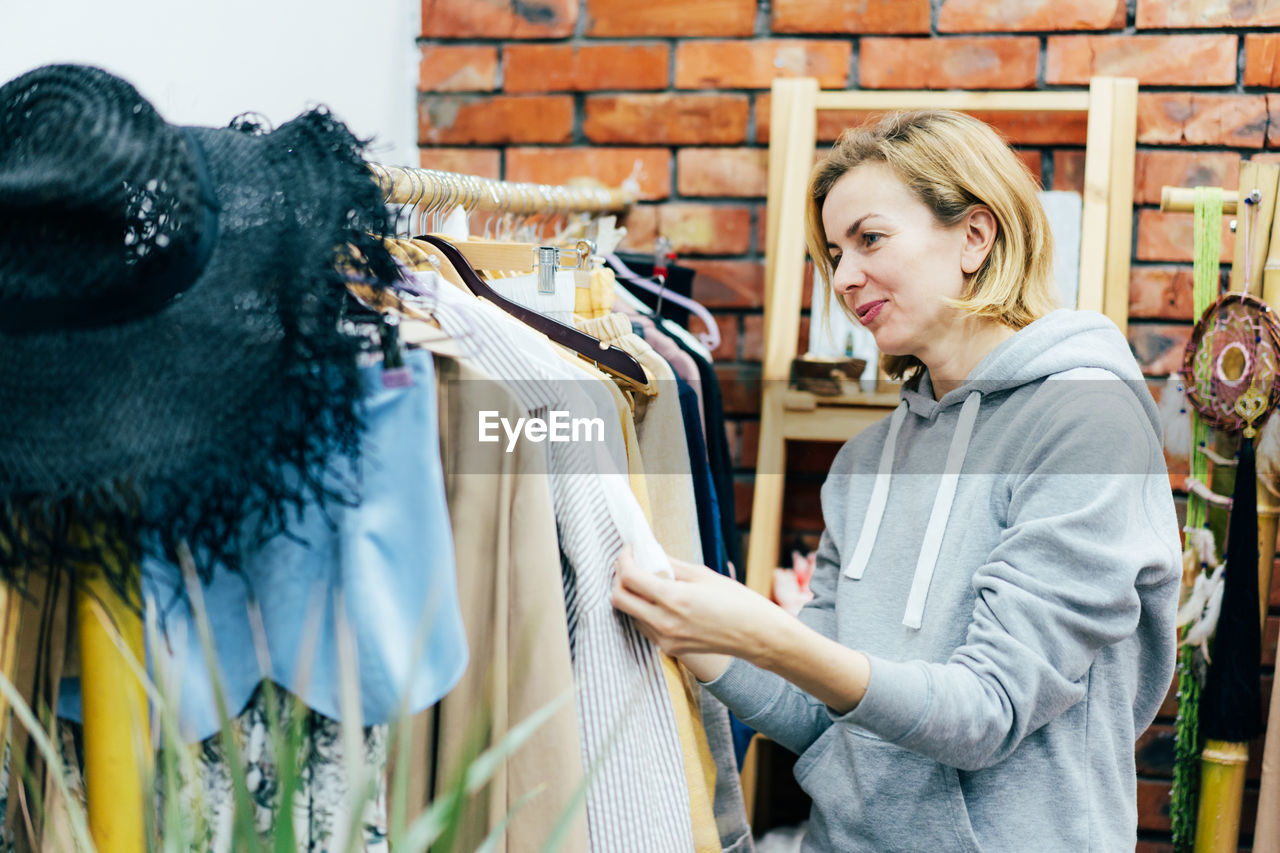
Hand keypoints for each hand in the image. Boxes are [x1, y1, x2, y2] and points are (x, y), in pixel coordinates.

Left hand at [611, 545, 785, 682]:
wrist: (757, 636)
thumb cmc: (737, 602)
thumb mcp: (703, 575)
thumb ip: (671, 565)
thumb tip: (648, 554)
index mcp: (674, 599)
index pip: (629, 578)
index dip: (623, 559)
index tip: (630, 550)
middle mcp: (664, 623)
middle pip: (619, 599)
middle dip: (619, 578)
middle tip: (631, 563)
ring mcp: (665, 640)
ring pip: (629, 614)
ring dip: (631, 596)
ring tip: (647, 581)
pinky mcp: (669, 649)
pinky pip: (644, 627)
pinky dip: (643, 611)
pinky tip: (659, 600)